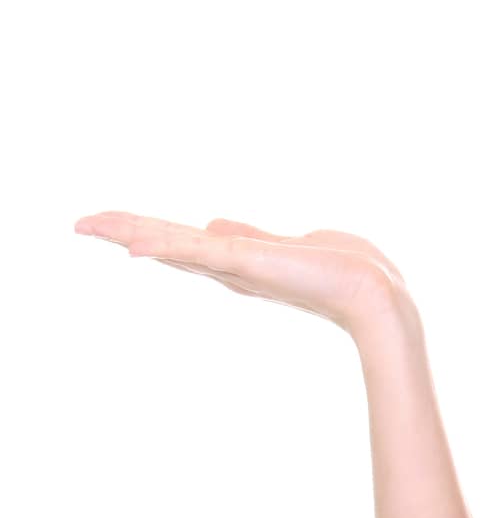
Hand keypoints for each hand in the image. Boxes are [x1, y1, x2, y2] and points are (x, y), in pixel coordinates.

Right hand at [73, 211, 405, 336]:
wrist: (371, 295)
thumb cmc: (339, 272)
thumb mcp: (285, 247)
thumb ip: (246, 237)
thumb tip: (211, 226)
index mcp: (237, 264)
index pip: (180, 244)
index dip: (145, 234)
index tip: (112, 225)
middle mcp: (230, 270)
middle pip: (165, 245)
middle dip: (123, 231)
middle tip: (80, 222)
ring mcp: (236, 268)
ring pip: (172, 246)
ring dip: (130, 233)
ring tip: (89, 223)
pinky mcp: (248, 263)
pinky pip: (199, 253)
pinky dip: (168, 248)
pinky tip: (135, 247)